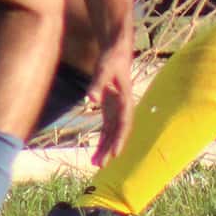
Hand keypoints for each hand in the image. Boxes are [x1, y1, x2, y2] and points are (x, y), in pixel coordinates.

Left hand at [86, 37, 134, 166]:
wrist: (117, 50)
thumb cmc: (112, 58)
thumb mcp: (103, 69)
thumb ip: (97, 84)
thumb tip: (90, 99)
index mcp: (125, 100)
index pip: (124, 124)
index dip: (119, 139)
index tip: (114, 154)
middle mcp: (123, 107)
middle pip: (118, 132)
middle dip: (110, 149)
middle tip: (100, 165)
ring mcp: (117, 108)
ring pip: (112, 133)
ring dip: (105, 147)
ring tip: (96, 163)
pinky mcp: (110, 107)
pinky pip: (107, 127)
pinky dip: (102, 139)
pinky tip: (96, 150)